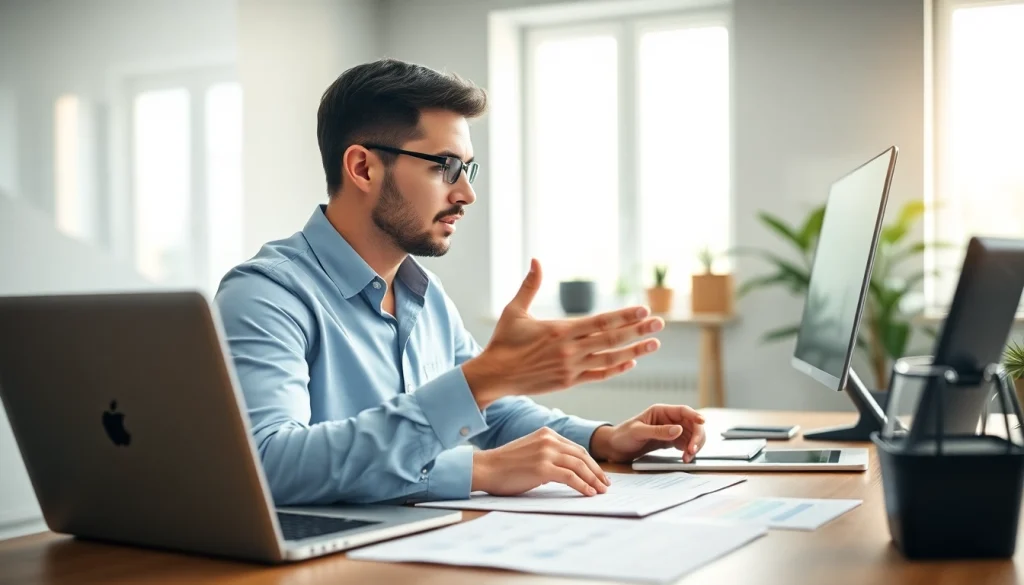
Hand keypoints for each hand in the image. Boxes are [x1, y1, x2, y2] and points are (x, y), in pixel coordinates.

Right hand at [462, 258, 663, 408]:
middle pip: (611, 339)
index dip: (623, 316)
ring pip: (609, 359)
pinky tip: (630, 363)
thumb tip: (536, 259)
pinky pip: (598, 375)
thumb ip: (530, 285)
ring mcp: (571, 368)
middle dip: (637, 330)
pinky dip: (615, 369)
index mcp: (560, 331)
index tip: (643, 310)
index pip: (599, 322)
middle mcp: (569, 350)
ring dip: (634, 351)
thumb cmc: (503, 341)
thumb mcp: (515, 310)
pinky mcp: (568, 383)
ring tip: (654, 343)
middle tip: (659, 323)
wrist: (494, 375)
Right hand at [471, 427, 611, 496]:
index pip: (576, 448)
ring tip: (601, 490)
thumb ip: (548, 454)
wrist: (486, 468)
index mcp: (547, 434)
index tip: (599, 474)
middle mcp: (549, 440)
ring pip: (579, 466)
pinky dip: (583, 486)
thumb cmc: (504, 465)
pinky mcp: (543, 468)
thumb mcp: (530, 451)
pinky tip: (589, 492)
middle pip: (582, 455)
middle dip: (597, 471)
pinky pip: (571, 477)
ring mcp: (546, 453)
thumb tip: (566, 470)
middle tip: (606, 483)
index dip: (591, 462)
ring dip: (593, 480)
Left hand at [589, 404, 706, 462]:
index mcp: (661, 411)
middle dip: (696, 437)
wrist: (614, 448)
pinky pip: (685, 445)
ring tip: (688, 457)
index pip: (683, 411)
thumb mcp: (638, 432)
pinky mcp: (670, 442)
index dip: (695, 416)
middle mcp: (668, 420)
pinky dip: (688, 451)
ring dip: (694, 445)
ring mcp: (670, 431)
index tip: (703, 422)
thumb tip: (678, 430)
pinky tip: (685, 458)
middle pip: (692, 425)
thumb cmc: (622, 436)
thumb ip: (658, 431)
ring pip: (691, 436)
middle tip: (692, 450)